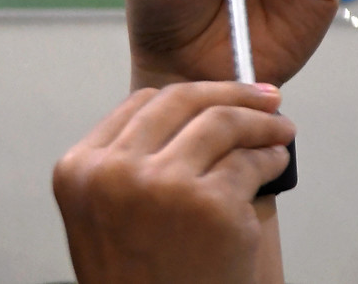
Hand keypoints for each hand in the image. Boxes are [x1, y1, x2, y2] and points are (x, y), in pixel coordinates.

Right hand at [53, 82, 294, 283]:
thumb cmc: (138, 281)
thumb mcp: (99, 217)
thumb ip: (122, 167)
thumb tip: (188, 119)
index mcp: (79, 169)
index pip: (139, 105)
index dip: (186, 96)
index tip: (215, 95)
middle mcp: (114, 171)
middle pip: (180, 101)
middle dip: (230, 92)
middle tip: (263, 96)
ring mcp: (163, 187)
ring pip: (220, 123)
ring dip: (260, 122)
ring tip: (279, 131)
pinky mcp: (211, 207)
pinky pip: (251, 164)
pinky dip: (271, 158)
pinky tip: (276, 163)